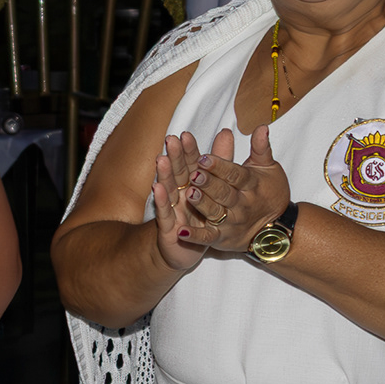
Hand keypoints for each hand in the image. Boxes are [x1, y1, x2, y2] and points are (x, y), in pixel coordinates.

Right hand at [151, 133, 212, 272]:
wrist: (181, 251)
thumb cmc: (197, 218)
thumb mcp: (212, 189)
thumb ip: (221, 160)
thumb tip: (227, 132)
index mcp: (191, 185)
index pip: (190, 164)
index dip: (188, 151)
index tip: (186, 135)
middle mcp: (180, 195)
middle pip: (178, 173)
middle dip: (175, 157)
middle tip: (172, 140)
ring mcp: (172, 210)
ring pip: (169, 190)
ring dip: (165, 175)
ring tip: (162, 159)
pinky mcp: (168, 227)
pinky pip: (165, 213)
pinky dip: (162, 201)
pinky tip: (158, 188)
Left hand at [180, 125, 291, 250]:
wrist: (276, 228)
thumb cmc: (269, 192)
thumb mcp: (268, 169)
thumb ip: (261, 149)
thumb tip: (261, 126)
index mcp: (251, 184)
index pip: (235, 174)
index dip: (220, 166)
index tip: (204, 157)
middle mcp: (242, 204)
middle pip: (224, 193)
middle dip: (209, 184)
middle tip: (194, 175)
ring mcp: (231, 222)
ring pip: (215, 213)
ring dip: (202, 205)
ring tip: (188, 194)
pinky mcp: (222, 238)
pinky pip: (208, 238)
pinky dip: (195, 237)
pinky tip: (181, 232)